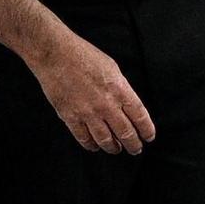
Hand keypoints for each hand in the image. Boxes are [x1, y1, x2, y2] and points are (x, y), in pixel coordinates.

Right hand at [30, 33, 155, 154]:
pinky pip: (83, 138)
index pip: (140, 117)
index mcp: (120, 90)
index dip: (146, 130)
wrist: (55, 54)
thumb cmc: (83, 55)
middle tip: (136, 149)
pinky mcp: (70, 116)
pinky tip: (95, 146)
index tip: (149, 137)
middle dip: (133, 144)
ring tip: (116, 149)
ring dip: (113, 148)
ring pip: (106, 140)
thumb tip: (126, 105)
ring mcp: (88, 112)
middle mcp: (106, 104)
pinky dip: (91, 145)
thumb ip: (121, 88)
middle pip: (125, 132)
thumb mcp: (112, 69)